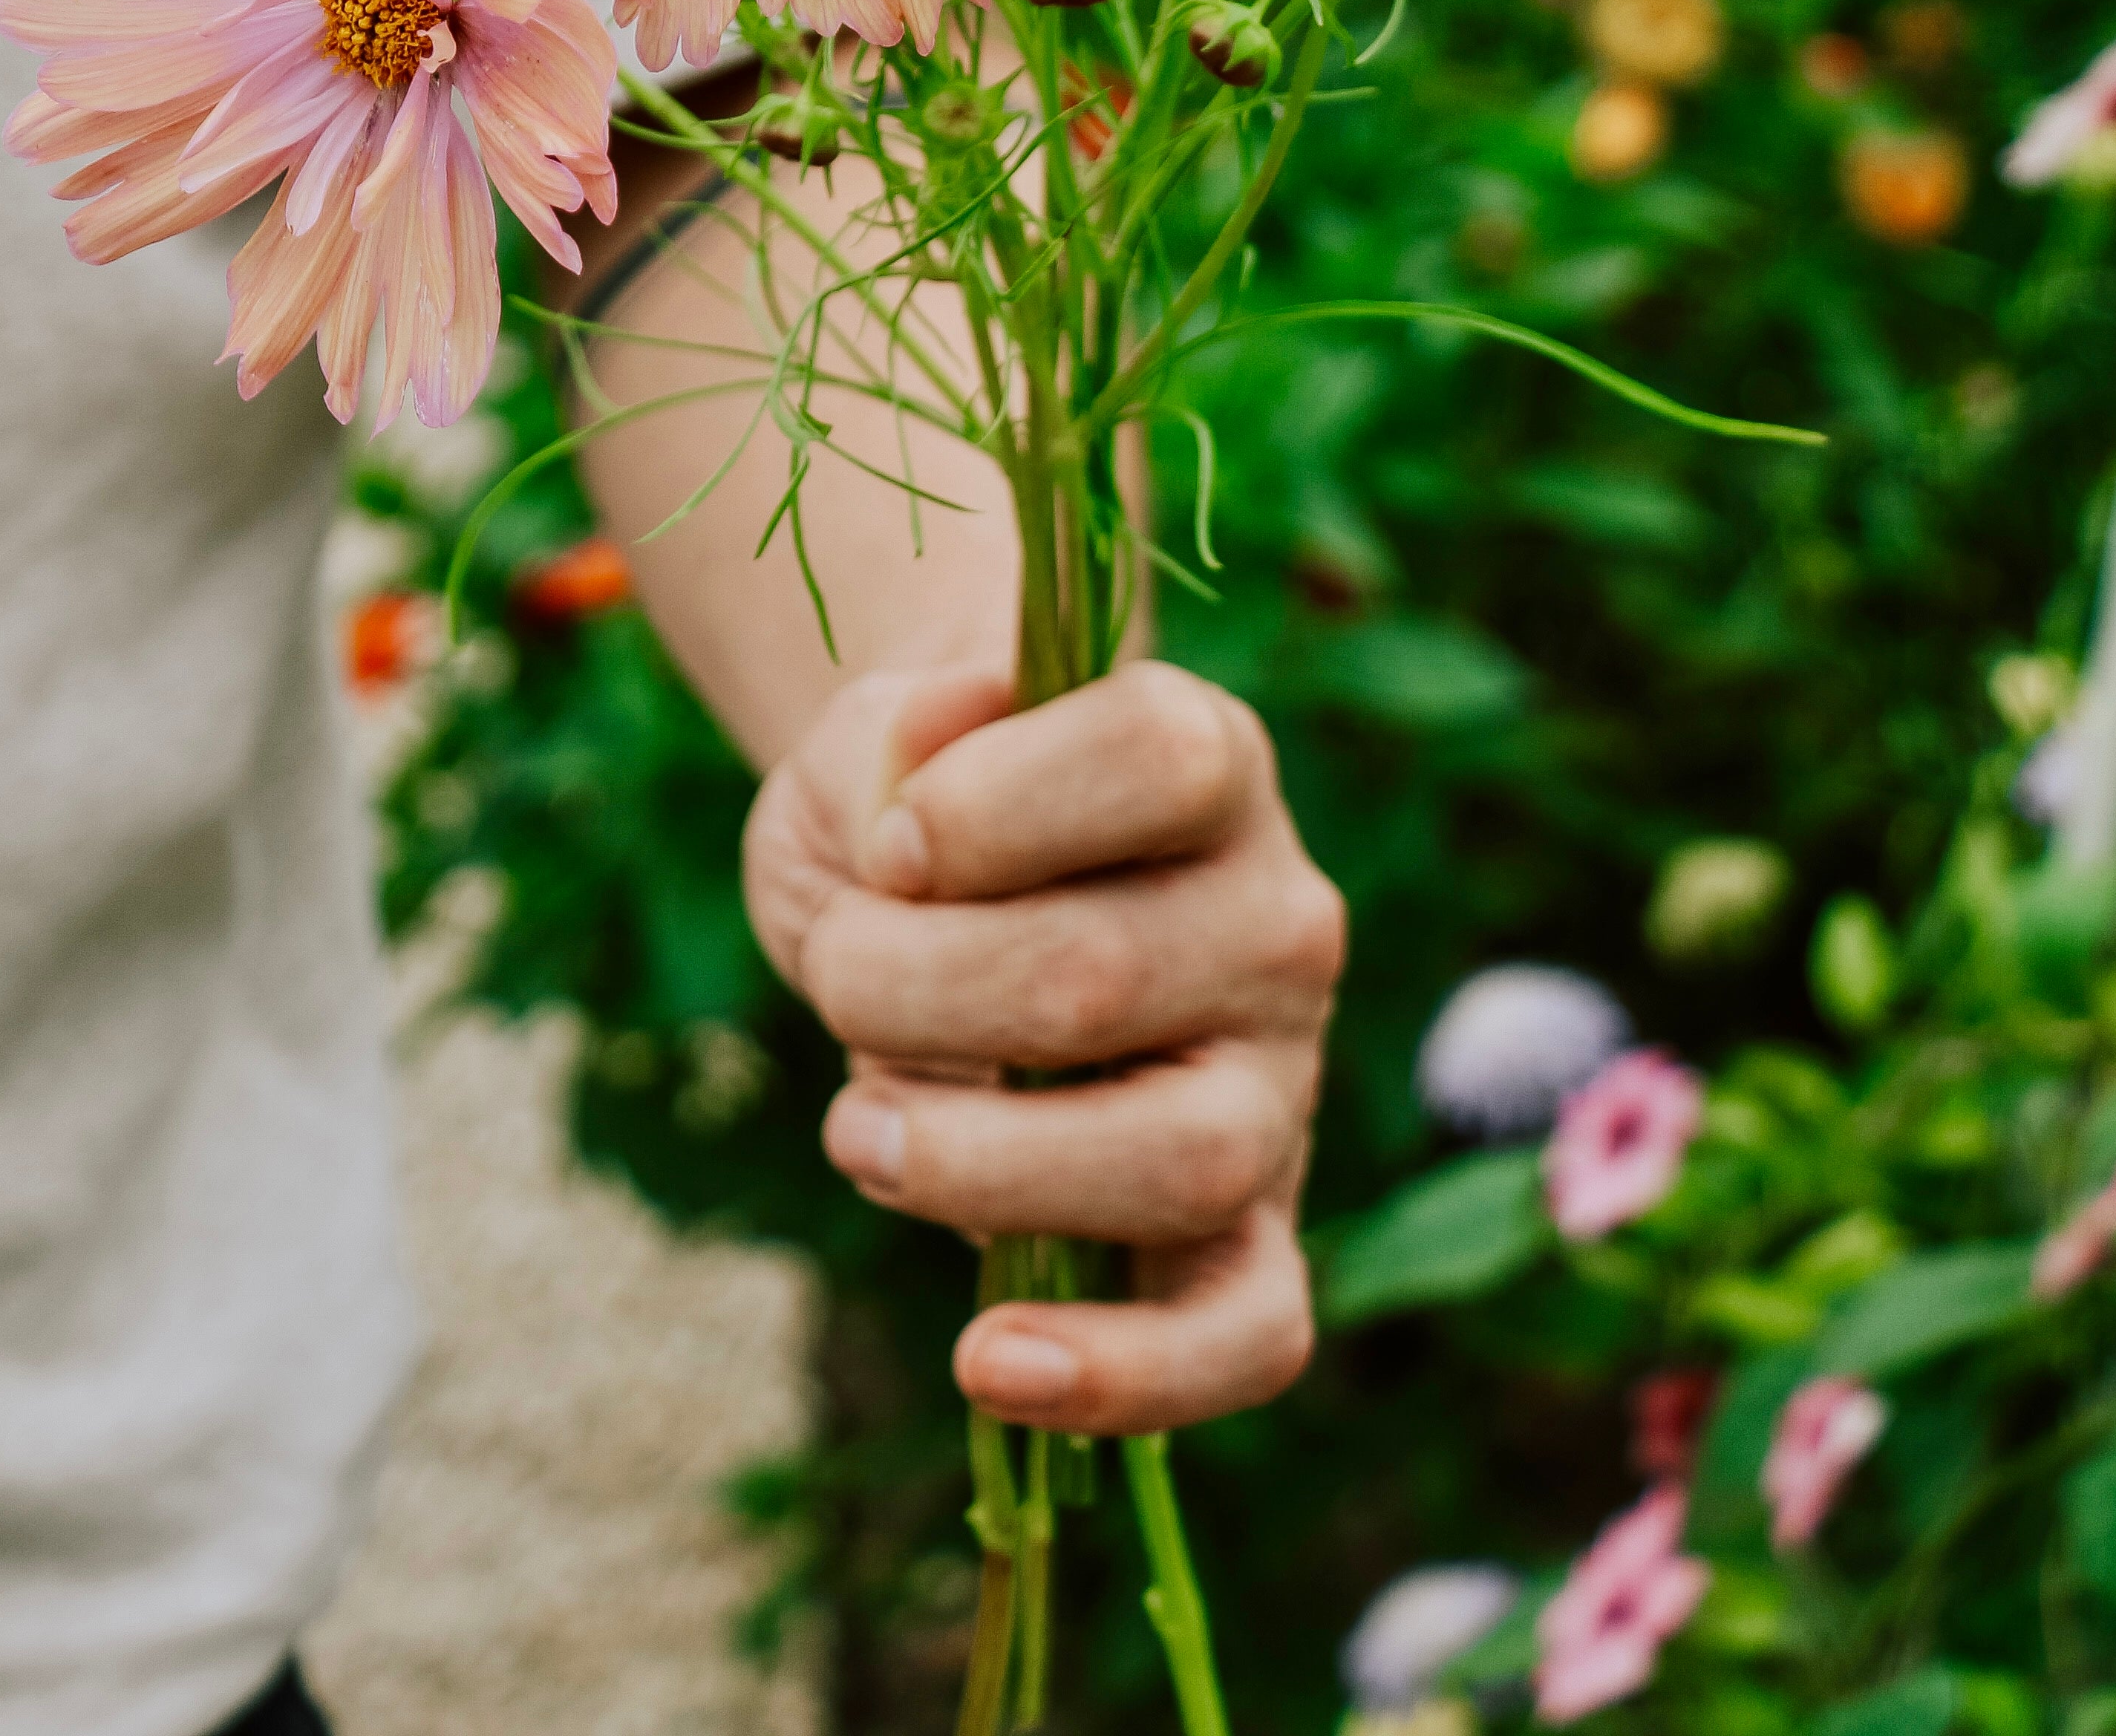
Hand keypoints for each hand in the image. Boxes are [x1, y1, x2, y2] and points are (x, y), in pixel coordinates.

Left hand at [742, 656, 1345, 1432]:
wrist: (947, 912)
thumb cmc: (917, 818)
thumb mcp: (876, 743)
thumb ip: (893, 752)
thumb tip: (906, 825)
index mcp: (1211, 758)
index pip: (1155, 755)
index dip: (988, 806)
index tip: (889, 846)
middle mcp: (1279, 917)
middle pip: (1106, 974)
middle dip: (909, 991)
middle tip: (837, 979)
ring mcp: (1279, 1084)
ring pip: (1183, 1158)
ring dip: (976, 1165)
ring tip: (862, 1137)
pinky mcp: (1258, 1231)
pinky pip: (1248, 1332)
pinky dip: (1128, 1372)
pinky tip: (987, 1361)